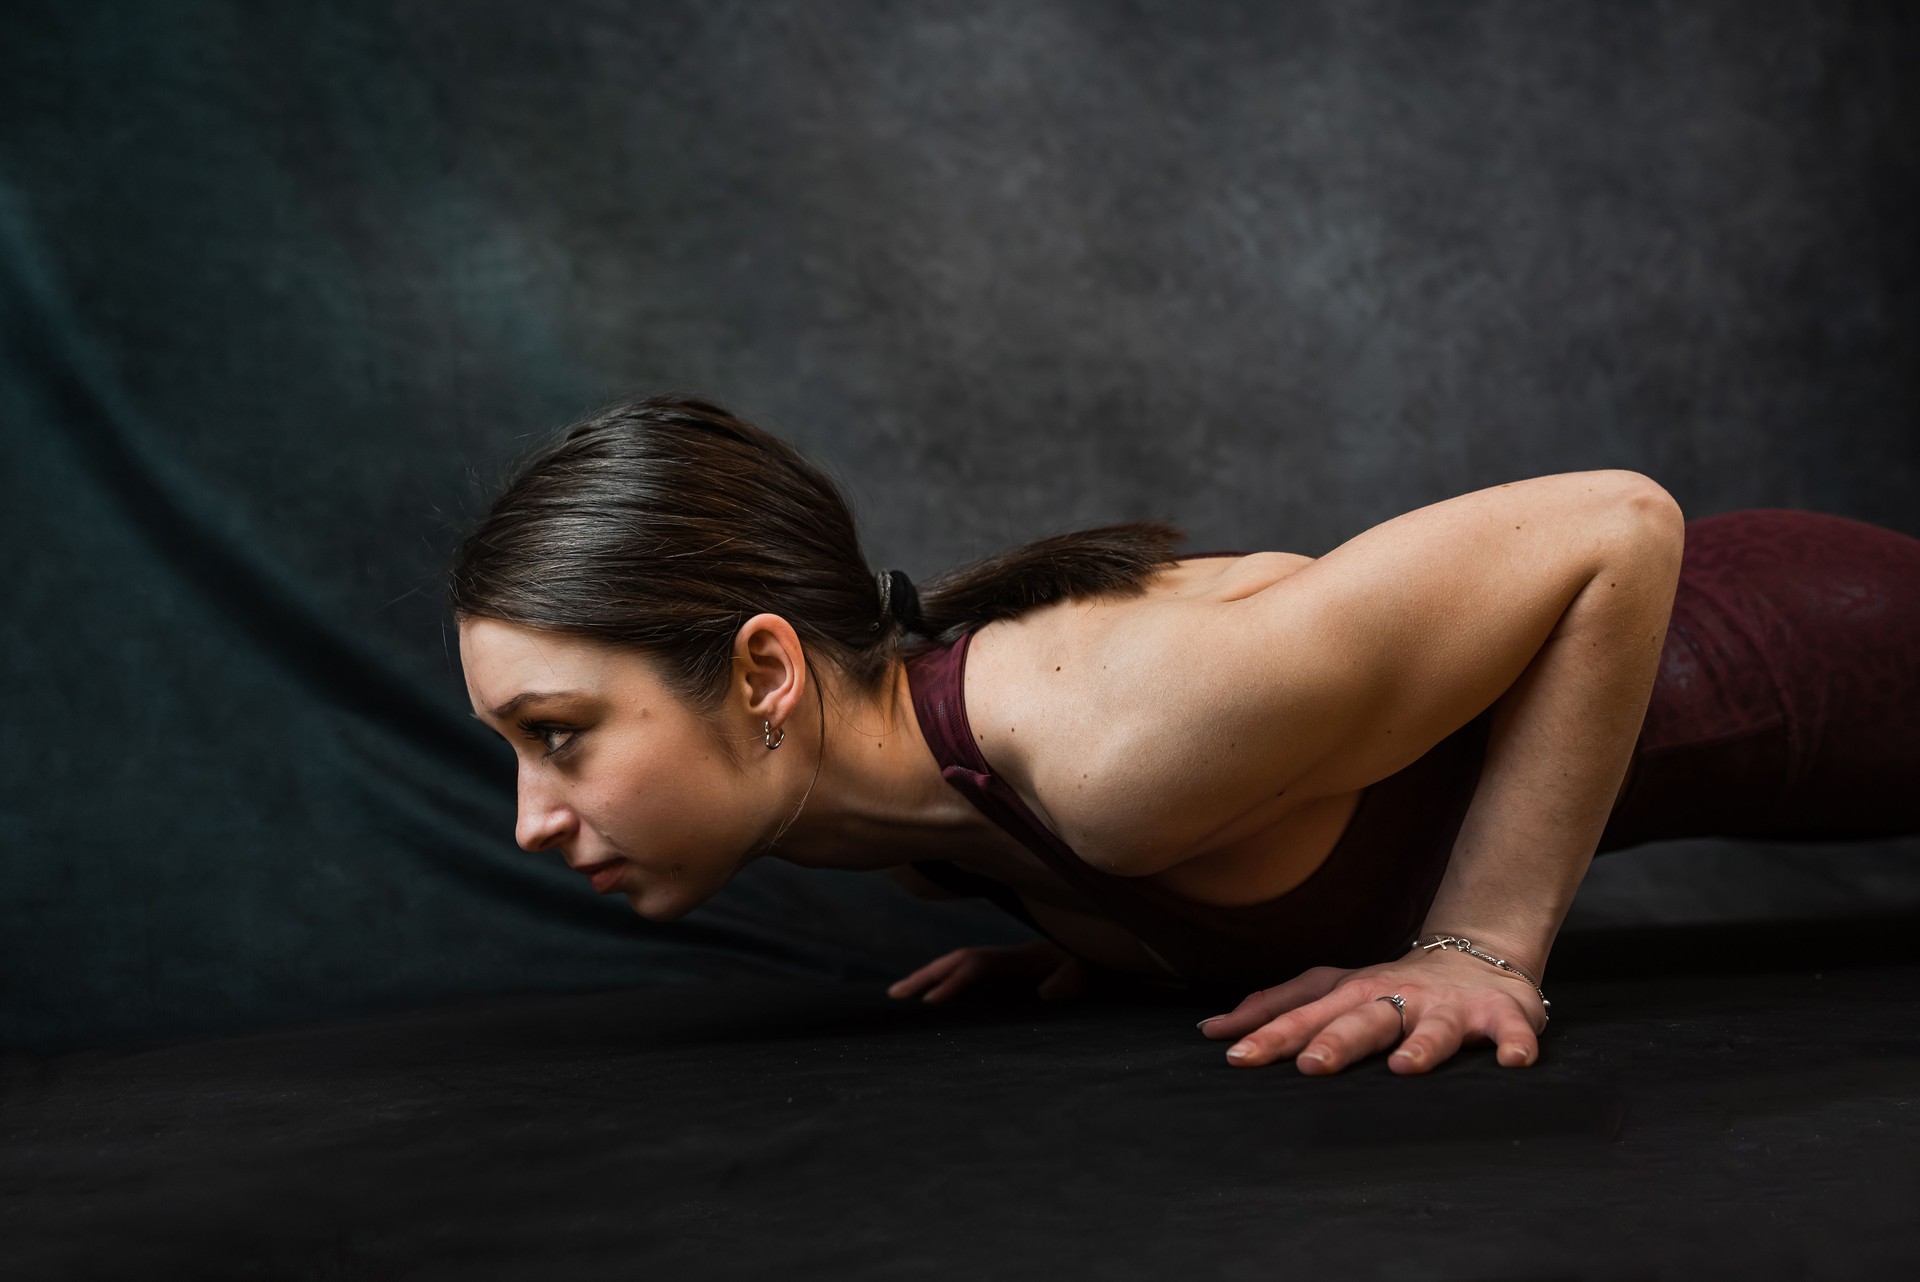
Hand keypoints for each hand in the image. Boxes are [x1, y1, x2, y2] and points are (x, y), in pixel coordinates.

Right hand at [888, 939, 1095, 1003]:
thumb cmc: (1108, 964)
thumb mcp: (1096, 969)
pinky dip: (950, 984)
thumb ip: (1075, 978)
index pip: (978, 966)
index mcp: (1026, 956)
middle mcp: (1014, 957)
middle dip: (926, 976)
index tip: (930, 1003)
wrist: (1120, 953)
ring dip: (932, 978)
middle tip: (894, 997)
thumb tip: (1046, 992)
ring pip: (962, 966)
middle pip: (959, 960)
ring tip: (901, 995)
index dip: (953, 982)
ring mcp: (1013, 965)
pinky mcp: (1017, 975)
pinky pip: (975, 977)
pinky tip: (935, 999)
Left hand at [1193, 946, 1547, 1074]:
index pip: (1305, 1012)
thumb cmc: (1391, 986)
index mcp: (1353, 993)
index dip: (1270, 1033)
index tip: (1234, 1055)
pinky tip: (1514, 1063)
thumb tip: (1212, 1031)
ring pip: (1432, 1027)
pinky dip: (1515, 1044)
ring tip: (1406, 1067)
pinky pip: (1510, 1031)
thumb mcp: (1332, 992)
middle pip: (1360, 1017)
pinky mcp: (1500, 1015)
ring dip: (1421, 1045)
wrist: (1478, 958)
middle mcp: (1396, 996)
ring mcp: (1448, 1007)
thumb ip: (1277, 1009)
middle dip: (1335, 1040)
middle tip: (1310, 1066)